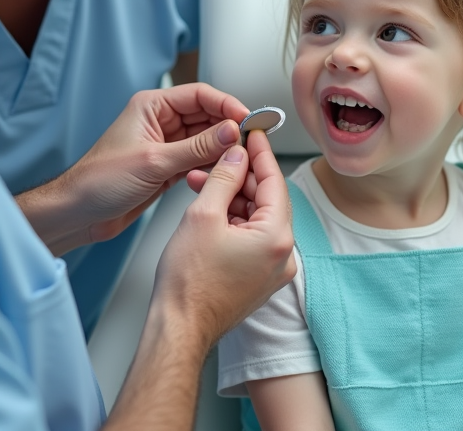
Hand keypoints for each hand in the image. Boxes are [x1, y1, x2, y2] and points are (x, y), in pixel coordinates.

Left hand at [17, 83, 247, 255]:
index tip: (248, 118)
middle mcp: (160, 122)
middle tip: (250, 141)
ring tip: (240, 159)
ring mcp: (165, 145)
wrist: (78, 213)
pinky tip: (222, 172)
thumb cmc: (99, 181)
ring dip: (222, 148)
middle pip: (206, 116)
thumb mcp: (154, 161)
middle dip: (229, 127)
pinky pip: (198, 159)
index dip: (226, 105)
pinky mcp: (167, 167)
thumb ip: (196, 147)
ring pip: (205, 139)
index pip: (199, 95)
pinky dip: (211, 165)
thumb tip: (231, 132)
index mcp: (152, 107)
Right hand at [152, 129, 296, 347]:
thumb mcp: (203, 215)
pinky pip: (252, 238)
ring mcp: (273, 270)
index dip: (261, 153)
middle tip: (223, 154)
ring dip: (234, 197)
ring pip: (258, 218)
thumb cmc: (188, 284)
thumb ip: (224, 177)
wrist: (179, 327)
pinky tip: (212, 206)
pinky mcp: (259, 278)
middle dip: (242, 175)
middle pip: (268, 199)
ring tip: (206, 180)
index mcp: (276, 238)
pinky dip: (234, 220)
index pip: (275, 181)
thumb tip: (237, 155)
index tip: (253, 134)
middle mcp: (283, 256)